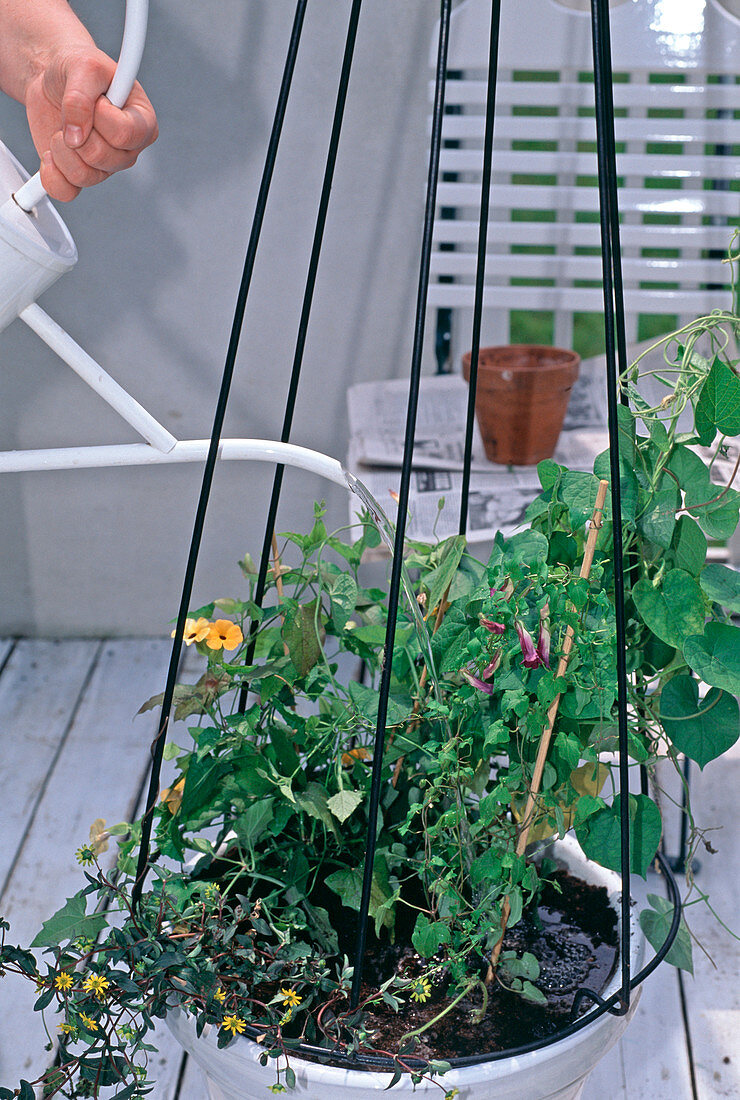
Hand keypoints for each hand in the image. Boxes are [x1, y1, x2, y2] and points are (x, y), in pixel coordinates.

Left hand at [24, 45, 157, 200]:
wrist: (53, 79)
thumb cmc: (77, 69)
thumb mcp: (82, 66)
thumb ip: (80, 97)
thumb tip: (75, 135)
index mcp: (142, 122)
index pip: (125, 134)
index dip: (101, 117)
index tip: (95, 99)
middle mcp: (127, 150)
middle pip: (101, 157)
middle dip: (77, 132)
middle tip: (73, 113)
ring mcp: (105, 167)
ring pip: (83, 176)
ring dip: (61, 150)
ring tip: (61, 129)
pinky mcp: (81, 176)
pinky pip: (66, 191)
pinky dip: (51, 174)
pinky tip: (50, 153)